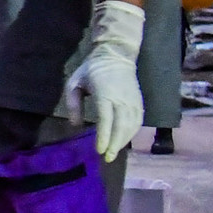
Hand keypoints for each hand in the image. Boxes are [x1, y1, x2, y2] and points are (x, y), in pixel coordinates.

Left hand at [59, 0, 146, 157]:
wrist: (116, 55)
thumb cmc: (91, 69)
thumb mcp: (74, 82)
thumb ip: (73, 104)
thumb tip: (76, 125)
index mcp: (105, 93)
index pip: (106, 119)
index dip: (103, 136)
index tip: (99, 150)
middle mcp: (122, 98)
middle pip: (121, 125)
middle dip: (115, 143)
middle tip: (107, 158)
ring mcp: (133, 100)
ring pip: (132, 125)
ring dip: (124, 140)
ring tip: (114, 152)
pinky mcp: (139, 101)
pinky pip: (138, 120)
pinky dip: (132, 132)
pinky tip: (124, 140)